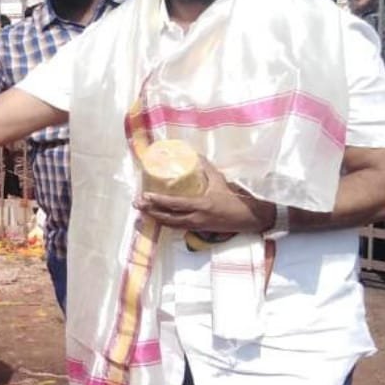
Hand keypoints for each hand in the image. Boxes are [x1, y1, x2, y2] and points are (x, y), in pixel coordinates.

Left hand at [135, 157, 274, 233]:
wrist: (247, 219)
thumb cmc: (233, 200)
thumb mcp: (220, 181)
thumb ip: (207, 168)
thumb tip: (195, 154)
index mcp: (201, 205)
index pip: (175, 204)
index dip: (159, 201)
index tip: (145, 196)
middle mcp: (196, 218)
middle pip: (168, 217)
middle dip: (151, 211)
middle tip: (137, 204)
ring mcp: (196, 226)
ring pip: (170, 224)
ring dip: (155, 217)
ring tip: (142, 210)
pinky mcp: (197, 230)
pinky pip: (177, 227)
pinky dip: (166, 222)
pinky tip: (157, 217)